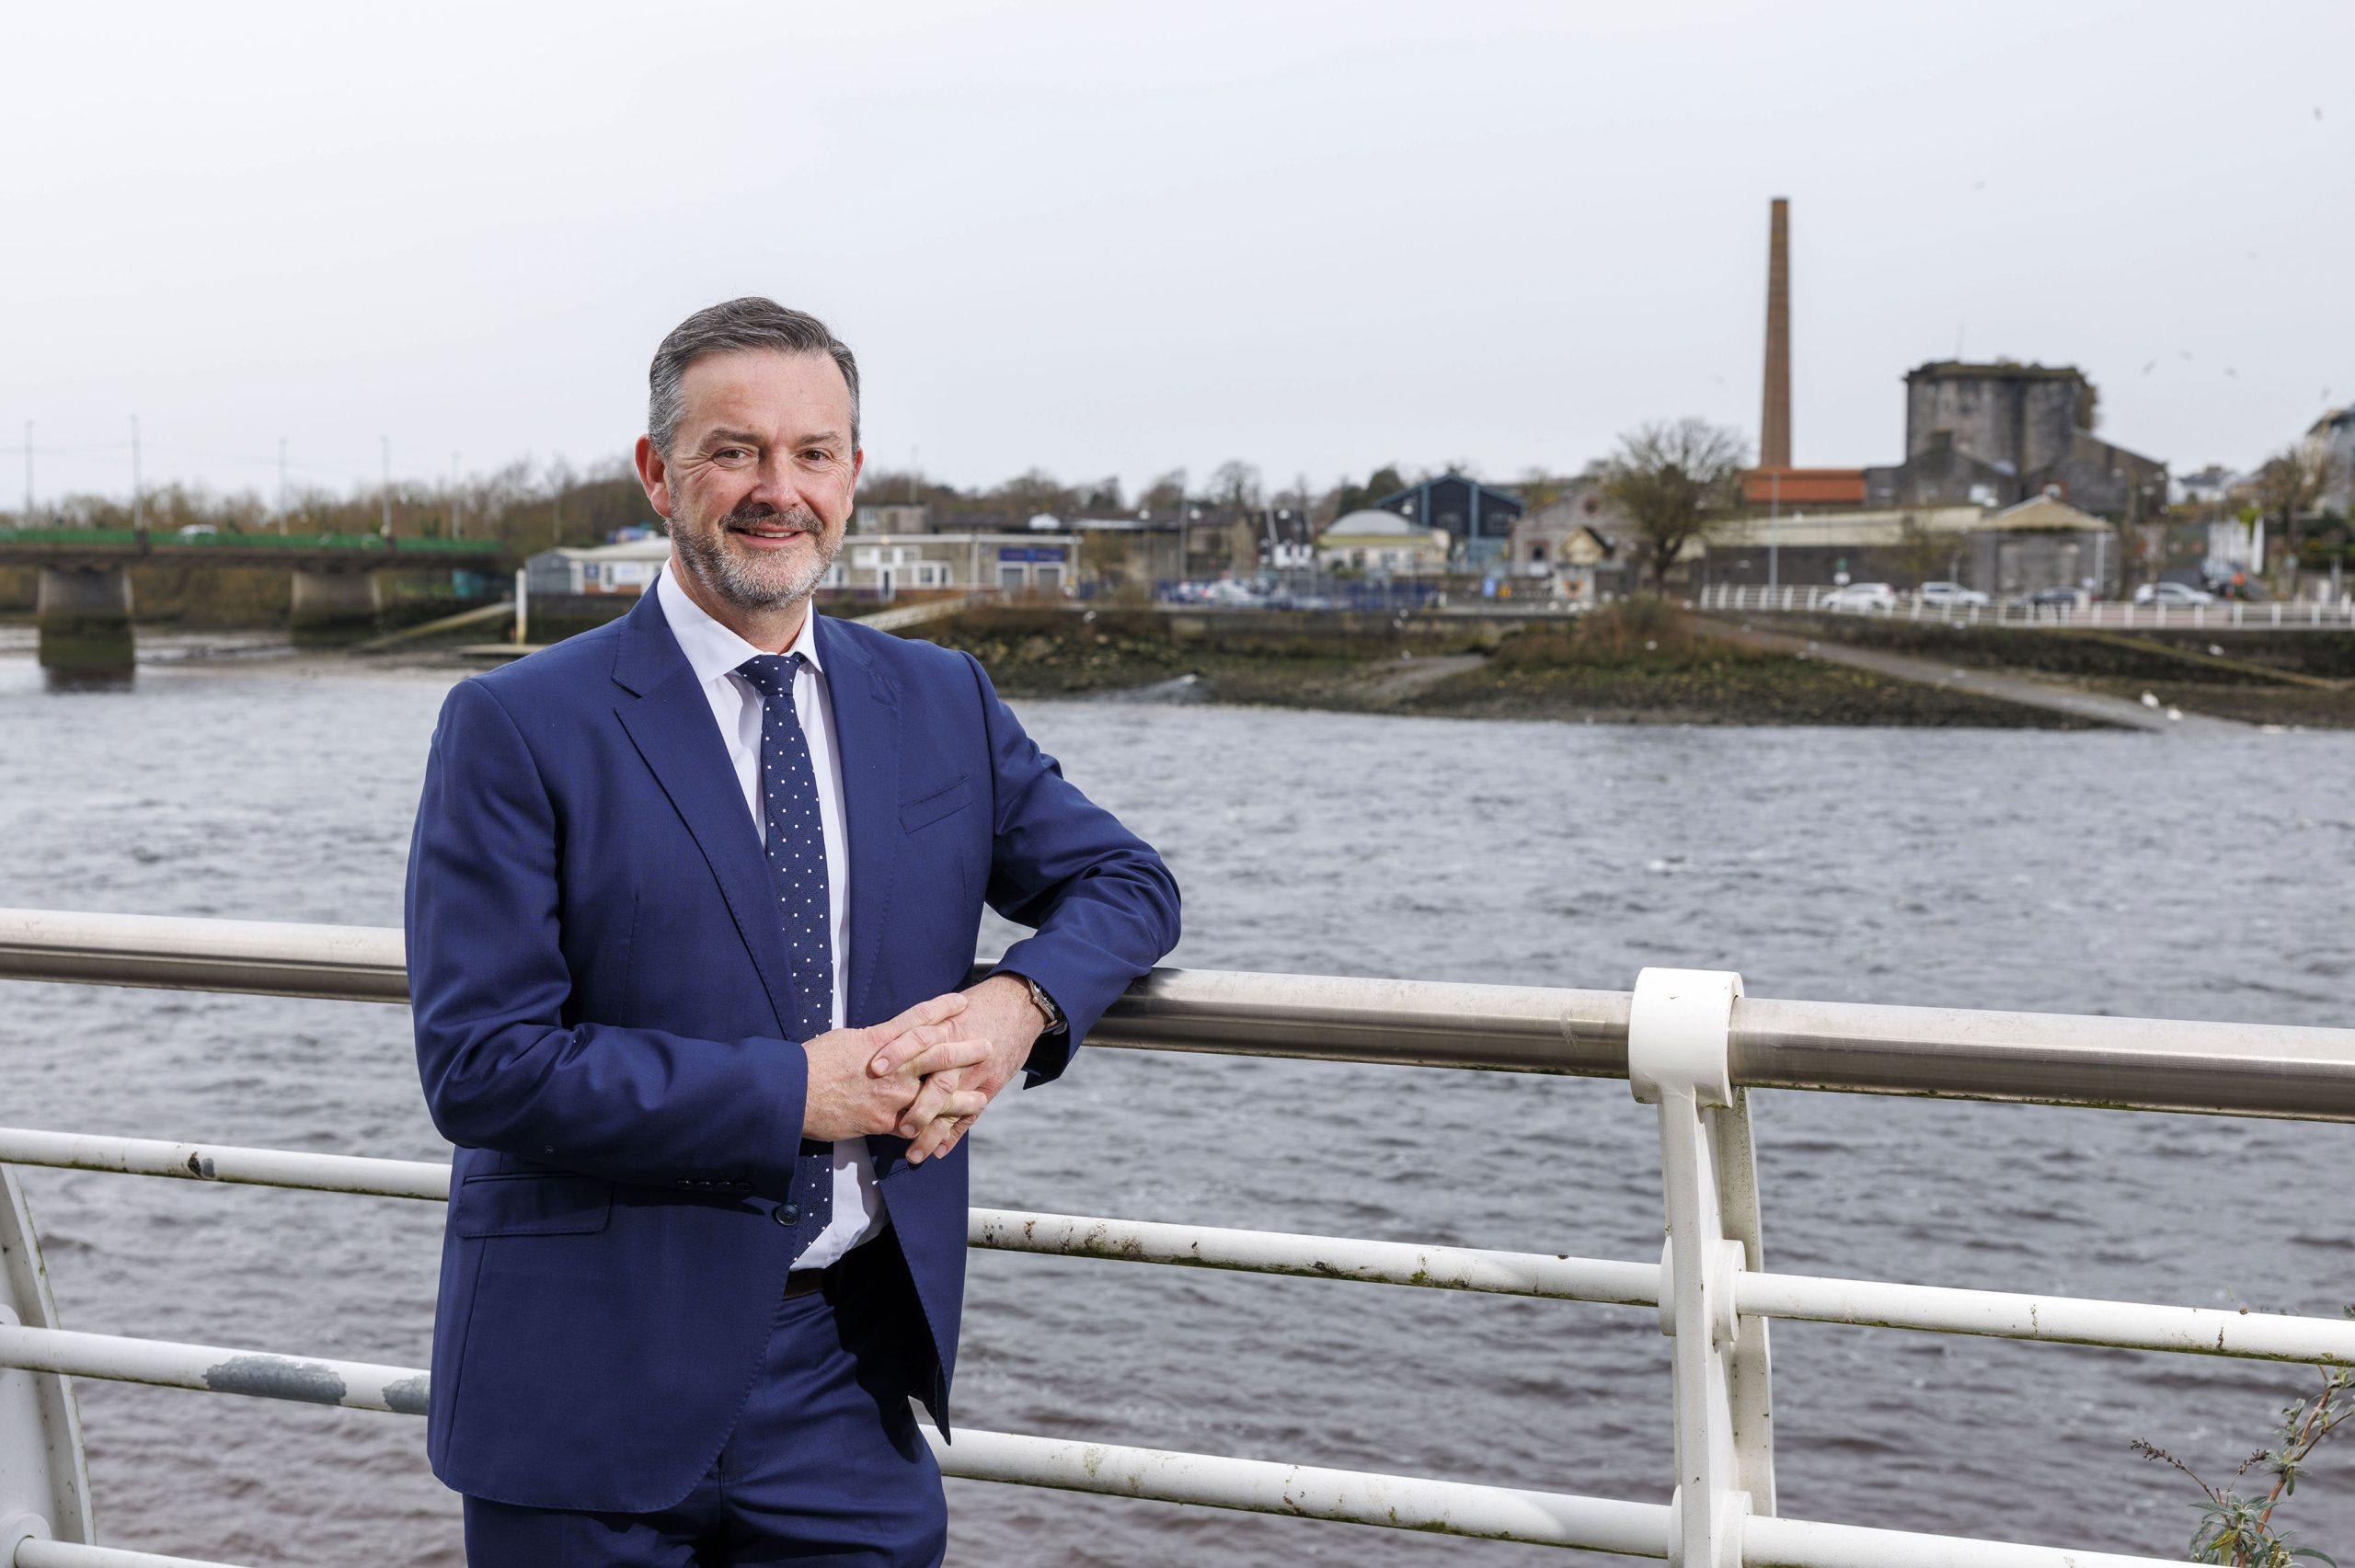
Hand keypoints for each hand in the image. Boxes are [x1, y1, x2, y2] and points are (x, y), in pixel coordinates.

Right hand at [800, 993, 990, 1141]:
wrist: (792, 1094)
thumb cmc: (812, 1064)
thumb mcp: (845, 1040)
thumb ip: (872, 1042)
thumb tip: (885, 1042)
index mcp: (881, 1040)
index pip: (918, 1018)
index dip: (942, 1009)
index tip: (961, 1002)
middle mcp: (892, 1066)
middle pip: (938, 1054)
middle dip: (965, 1051)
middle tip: (986, 1047)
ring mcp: (891, 1095)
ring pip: (936, 1095)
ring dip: (962, 1098)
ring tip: (981, 1097)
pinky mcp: (884, 1121)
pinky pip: (916, 1126)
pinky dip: (933, 1130)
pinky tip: (947, 1131)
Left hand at [868, 974, 1046, 1163]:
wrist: (1016, 1003)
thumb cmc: (976, 1006)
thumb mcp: (947, 1010)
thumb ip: (919, 1027)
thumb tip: (879, 1038)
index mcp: (946, 1028)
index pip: (917, 1040)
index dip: (895, 1053)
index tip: (873, 1070)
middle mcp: (960, 1053)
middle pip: (937, 1082)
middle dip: (917, 1108)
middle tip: (897, 1128)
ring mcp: (976, 1071)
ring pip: (952, 1105)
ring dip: (932, 1132)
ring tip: (914, 1154)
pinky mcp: (991, 1082)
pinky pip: (971, 1113)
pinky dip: (955, 1133)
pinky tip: (941, 1150)